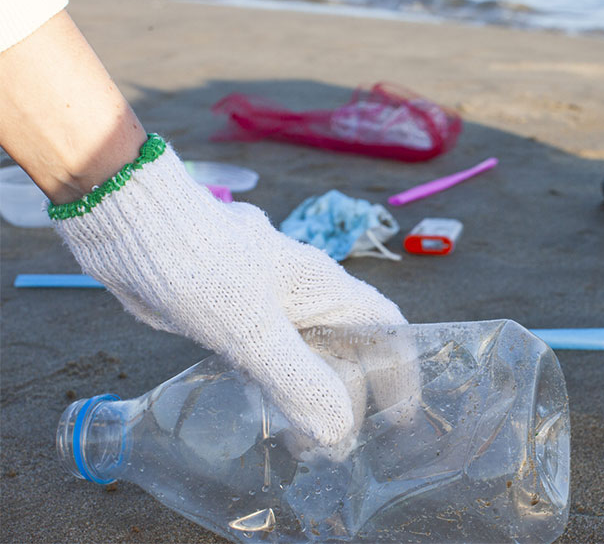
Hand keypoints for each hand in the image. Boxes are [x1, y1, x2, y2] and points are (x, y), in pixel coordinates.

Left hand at [51, 135, 408, 445]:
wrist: (132, 227)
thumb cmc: (200, 267)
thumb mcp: (252, 329)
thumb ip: (297, 378)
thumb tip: (337, 430)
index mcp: (323, 288)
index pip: (385, 325)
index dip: (400, 368)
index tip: (398, 414)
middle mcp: (303, 295)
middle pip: (345, 348)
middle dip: (348, 396)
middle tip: (334, 446)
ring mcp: (267, 304)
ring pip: (304, 355)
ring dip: (308, 395)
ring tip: (300, 443)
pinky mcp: (233, 314)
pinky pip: (265, 356)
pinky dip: (271, 386)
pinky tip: (259, 413)